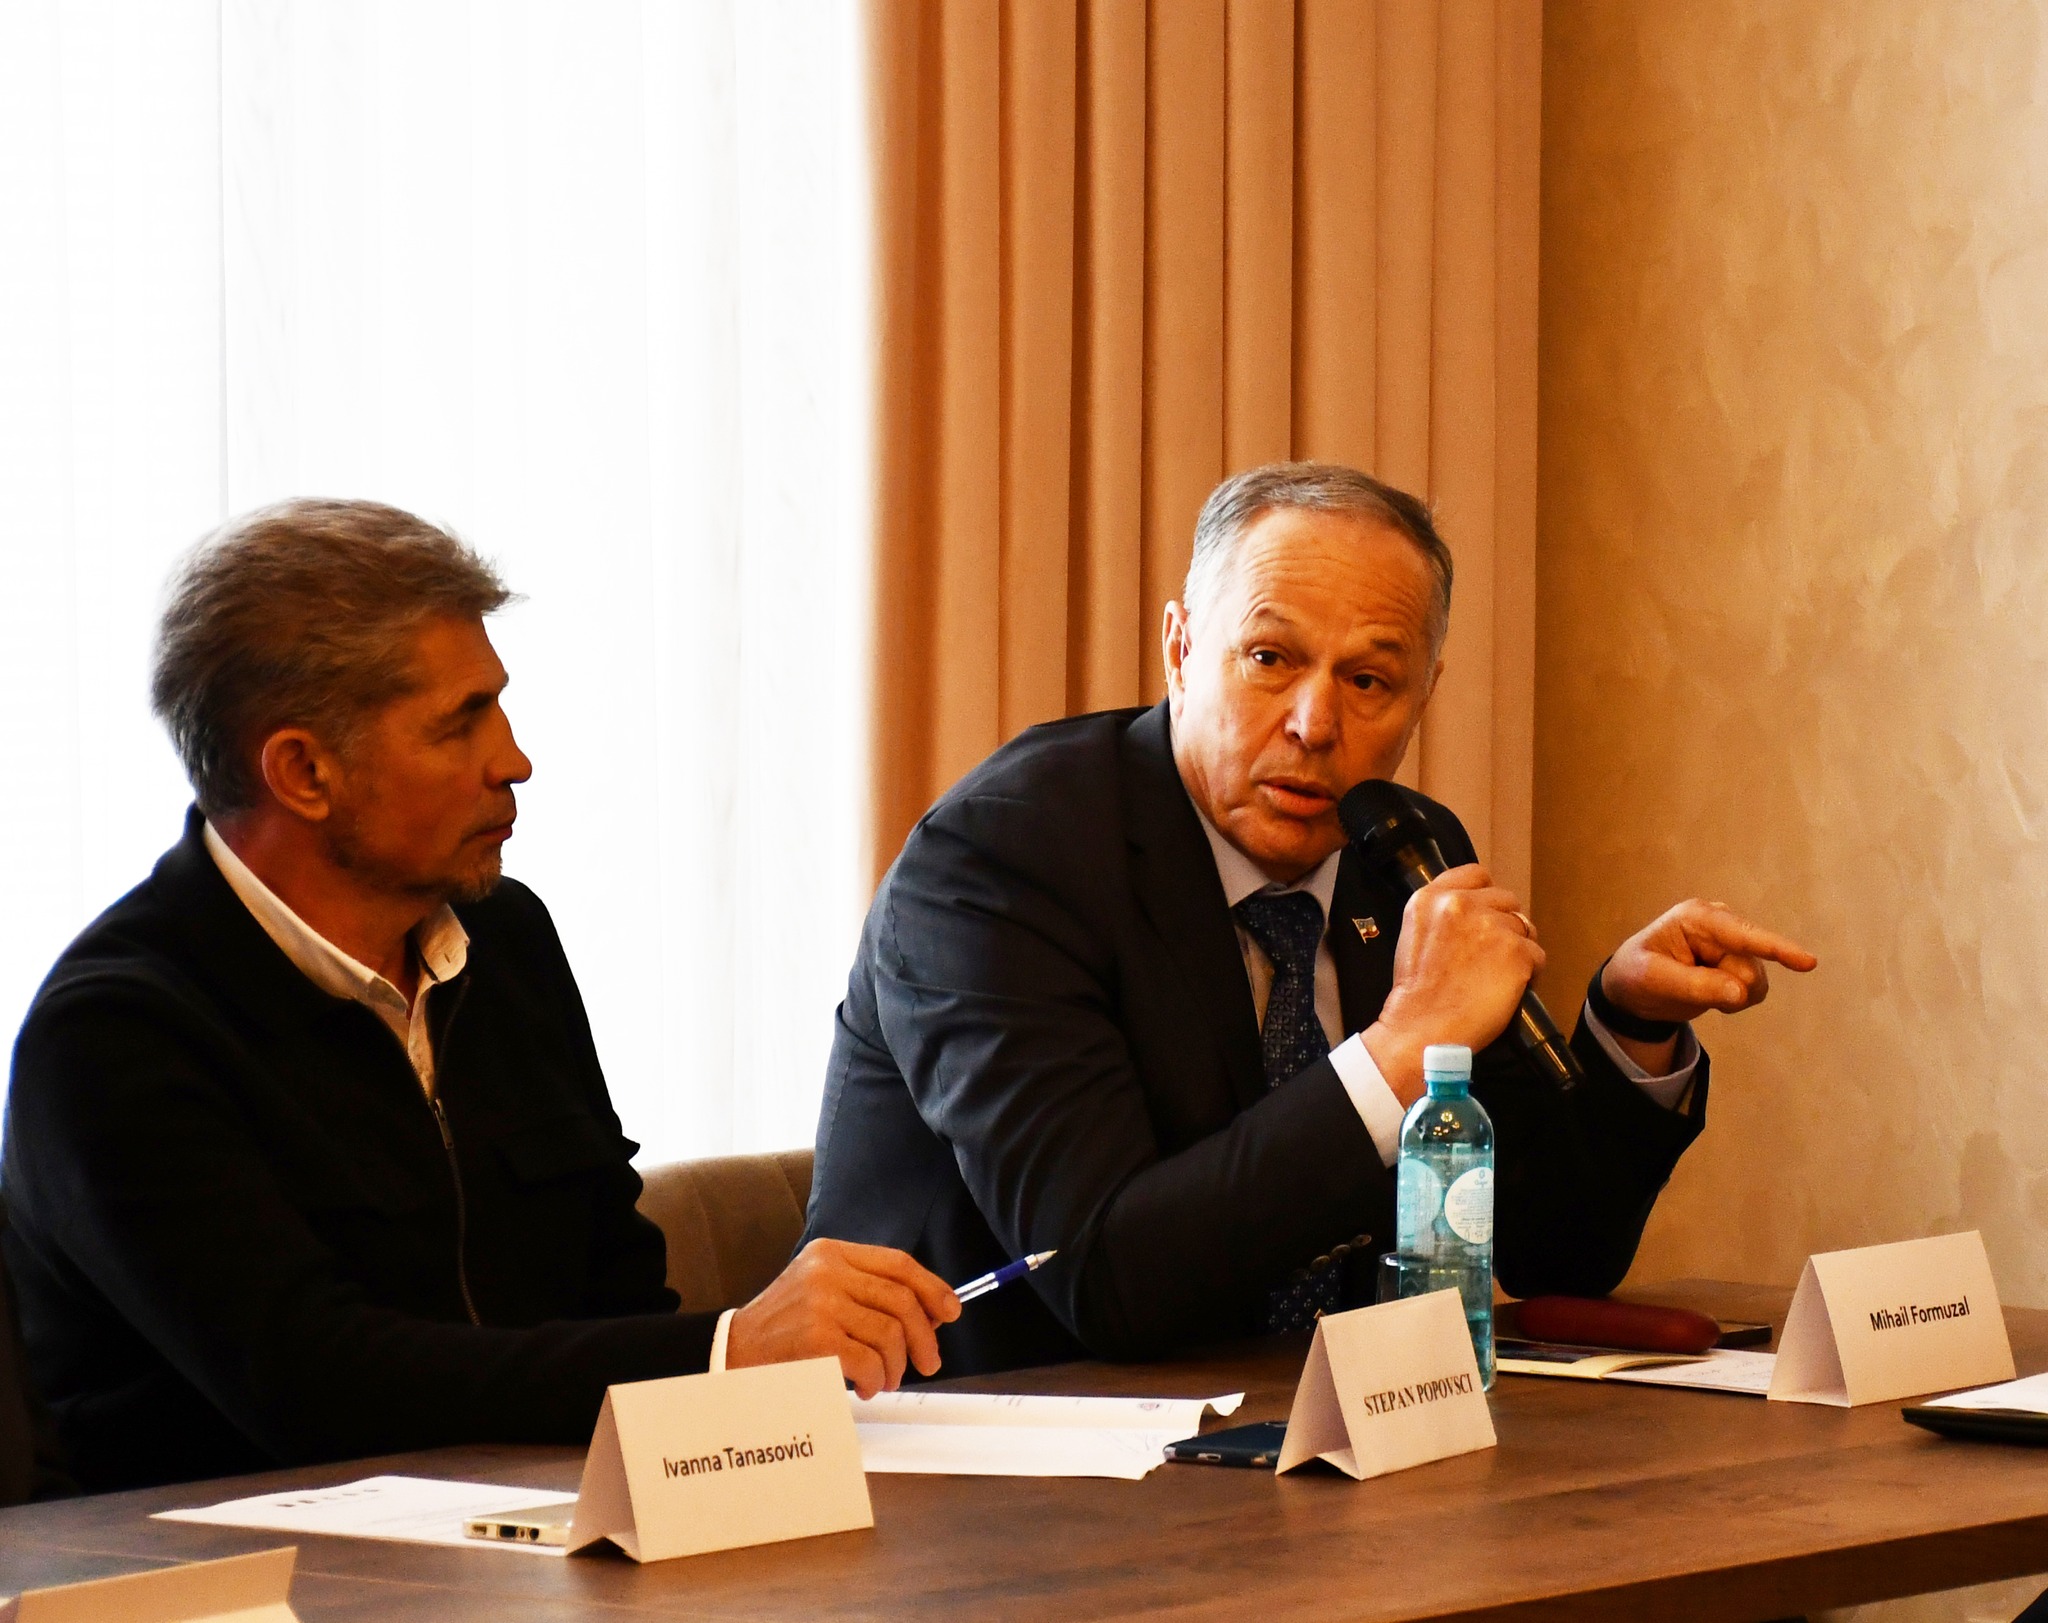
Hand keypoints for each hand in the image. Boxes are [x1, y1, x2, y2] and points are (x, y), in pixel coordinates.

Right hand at [724, 1239, 960, 1398]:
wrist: (732, 1352)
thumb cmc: (783, 1329)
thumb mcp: (822, 1292)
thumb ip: (868, 1294)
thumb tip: (932, 1313)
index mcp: (831, 1253)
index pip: (898, 1264)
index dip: (932, 1288)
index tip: (951, 1312)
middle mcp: (827, 1271)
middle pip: (902, 1299)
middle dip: (924, 1337)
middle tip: (929, 1362)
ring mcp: (821, 1302)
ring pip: (891, 1333)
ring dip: (897, 1366)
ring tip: (886, 1380)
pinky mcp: (816, 1338)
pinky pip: (871, 1361)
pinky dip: (878, 1380)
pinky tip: (867, 1387)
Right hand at [1363, 864, 1543, 1105]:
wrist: (1422, 1028)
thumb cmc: (1417, 991)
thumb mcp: (1415, 934)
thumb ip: (1442, 914)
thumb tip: (1475, 910)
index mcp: (1432, 897)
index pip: (1476, 874)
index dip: (1485, 897)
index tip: (1483, 916)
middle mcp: (1462, 903)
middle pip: (1506, 900)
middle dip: (1503, 924)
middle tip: (1490, 954)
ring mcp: (1491, 926)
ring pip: (1525, 929)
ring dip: (1517, 949)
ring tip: (1498, 974)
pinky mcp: (1516, 952)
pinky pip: (1538, 956)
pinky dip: (1529, 973)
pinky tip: (1508, 987)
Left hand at [1601, 899, 1816, 1029]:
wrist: (1633, 990)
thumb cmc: (1636, 975)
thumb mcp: (1654, 980)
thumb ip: (1695, 986)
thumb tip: (1740, 993)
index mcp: (1697, 918)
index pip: (1743, 936)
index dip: (1777, 949)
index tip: (1809, 963)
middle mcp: (1721, 925)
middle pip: (1749, 969)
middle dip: (1727, 989)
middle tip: (1689, 989)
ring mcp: (1733, 945)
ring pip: (1755, 983)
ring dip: (1730, 996)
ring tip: (1696, 990)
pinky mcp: (1739, 963)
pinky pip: (1754, 991)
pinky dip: (1735, 1001)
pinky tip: (1712, 993)